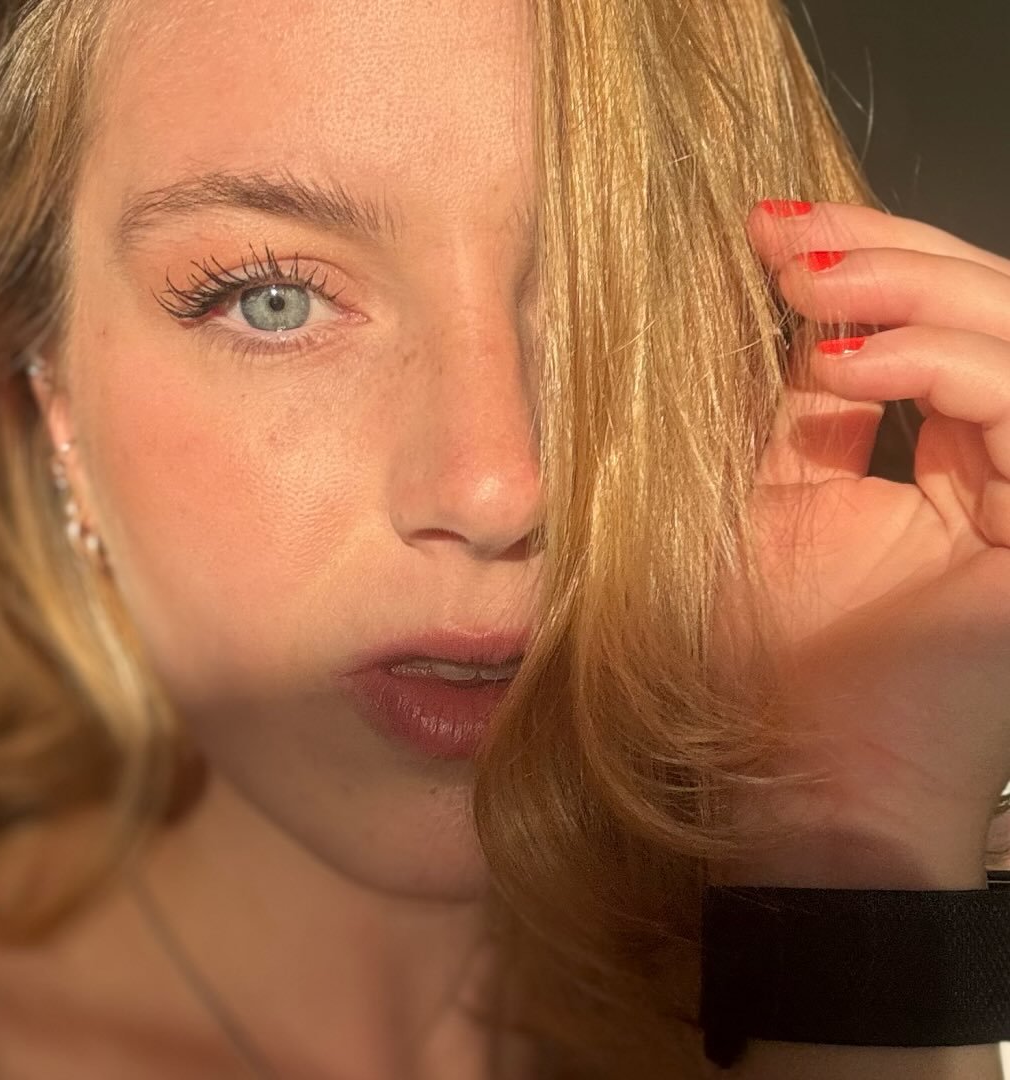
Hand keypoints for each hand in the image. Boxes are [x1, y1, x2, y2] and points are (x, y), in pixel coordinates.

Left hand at [720, 201, 1009, 887]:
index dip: (871, 259)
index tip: (769, 227)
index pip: (942, 326)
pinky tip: (841, 360)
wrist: (799, 772)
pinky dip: (942, 366)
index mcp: (957, 464)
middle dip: (890, 252)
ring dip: (913, 291)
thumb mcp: (772, 499)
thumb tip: (796, 302)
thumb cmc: (772, 650)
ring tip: (807, 290)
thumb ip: (803, 409)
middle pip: (994, 311)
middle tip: (786, 237)